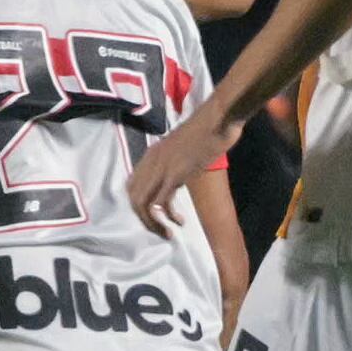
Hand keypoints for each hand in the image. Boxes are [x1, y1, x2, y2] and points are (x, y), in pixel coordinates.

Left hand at [129, 105, 237, 234]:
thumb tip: (177, 178)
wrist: (219, 117)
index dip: (139, 204)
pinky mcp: (175, 174)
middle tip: (160, 230)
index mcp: (152, 153)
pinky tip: (180, 222)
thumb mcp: (183, 147)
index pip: (132, 184)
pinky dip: (167, 217)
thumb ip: (175, 161)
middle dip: (144, 219)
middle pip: (133, 198)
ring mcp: (161, 167)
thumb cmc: (208, 129)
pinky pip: (160, 203)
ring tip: (168, 233)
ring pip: (142, 204)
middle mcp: (151, 160)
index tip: (154, 215)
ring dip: (153, 224)